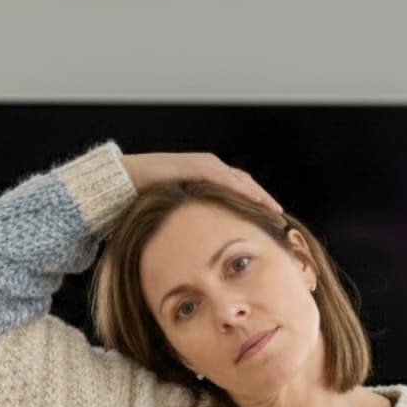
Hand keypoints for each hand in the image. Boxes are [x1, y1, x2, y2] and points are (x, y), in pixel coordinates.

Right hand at [121, 151, 283, 213]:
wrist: (126, 180)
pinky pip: (225, 179)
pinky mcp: (198, 166)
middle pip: (246, 184)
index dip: (257, 203)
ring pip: (241, 180)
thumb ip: (194, 218)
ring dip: (260, 195)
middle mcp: (211, 166)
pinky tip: (255, 200)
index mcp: (208, 176)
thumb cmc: (149, 197)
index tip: (271, 219)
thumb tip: (202, 242)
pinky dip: (242, 190)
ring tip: (274, 210)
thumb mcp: (179, 210)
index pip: (239, 190)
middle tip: (280, 217)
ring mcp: (206, 164)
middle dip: (264, 200)